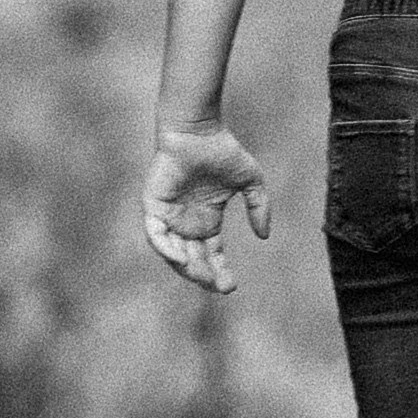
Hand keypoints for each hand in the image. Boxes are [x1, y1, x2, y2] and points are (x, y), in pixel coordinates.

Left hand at [140, 121, 268, 290]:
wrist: (199, 130)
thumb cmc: (222, 150)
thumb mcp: (250, 182)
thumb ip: (259, 207)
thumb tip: (264, 236)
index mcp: (206, 221)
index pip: (211, 254)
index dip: (221, 271)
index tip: (232, 286)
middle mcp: (186, 223)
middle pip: (193, 260)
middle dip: (206, 276)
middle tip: (221, 286)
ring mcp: (168, 217)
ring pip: (174, 253)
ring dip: (188, 268)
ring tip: (204, 278)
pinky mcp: (153, 208)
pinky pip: (156, 236)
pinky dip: (167, 250)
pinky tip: (183, 259)